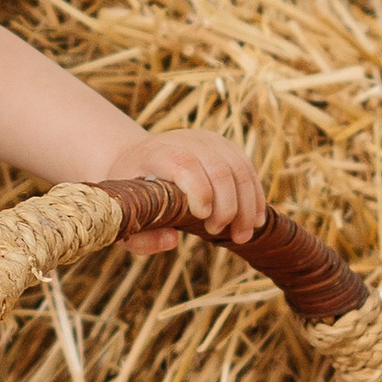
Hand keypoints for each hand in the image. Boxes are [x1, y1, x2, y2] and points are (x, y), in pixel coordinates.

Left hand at [116, 127, 267, 249]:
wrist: (138, 159)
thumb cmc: (132, 196)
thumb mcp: (126, 218)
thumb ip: (141, 237)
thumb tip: (173, 241)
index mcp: (156, 153)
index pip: (184, 164)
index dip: (200, 190)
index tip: (204, 218)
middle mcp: (186, 140)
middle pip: (218, 169)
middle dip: (226, 206)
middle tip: (218, 233)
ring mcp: (209, 141)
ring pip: (239, 169)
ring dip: (246, 206)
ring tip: (242, 236)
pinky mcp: (226, 147)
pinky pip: (248, 170)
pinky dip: (255, 196)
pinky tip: (255, 221)